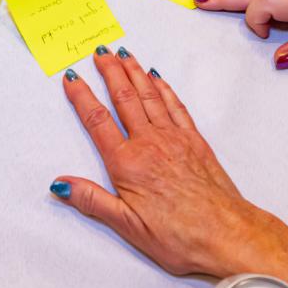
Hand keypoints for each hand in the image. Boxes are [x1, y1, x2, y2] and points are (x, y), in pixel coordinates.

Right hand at [50, 48, 255, 275]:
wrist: (226, 233)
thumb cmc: (179, 236)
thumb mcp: (128, 226)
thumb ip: (92, 201)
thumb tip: (60, 184)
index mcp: (127, 163)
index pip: (97, 121)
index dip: (81, 97)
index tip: (72, 78)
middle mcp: (149, 143)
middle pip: (123, 98)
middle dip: (110, 71)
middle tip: (99, 51)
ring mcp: (173, 137)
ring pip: (148, 95)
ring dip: (133, 72)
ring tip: (123, 54)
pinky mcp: (194, 140)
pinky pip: (175, 105)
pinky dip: (163, 88)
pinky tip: (156, 78)